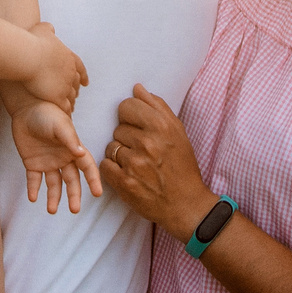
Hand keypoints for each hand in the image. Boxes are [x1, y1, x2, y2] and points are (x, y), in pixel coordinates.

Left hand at [10, 100, 102, 214]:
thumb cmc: (47, 114)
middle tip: (74, 210)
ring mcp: (48, 162)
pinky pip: (34, 179)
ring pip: (53, 184)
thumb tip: (81, 153)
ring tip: (51, 210)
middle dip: (74, 195)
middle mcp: (63, 159)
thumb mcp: (60, 126)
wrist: (26, 108)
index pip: (87, 167)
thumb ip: (70, 140)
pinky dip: (33, 189)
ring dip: (53, 197)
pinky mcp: (32, 163)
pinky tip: (33, 198)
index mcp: (73, 150)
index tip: (97, 193)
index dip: (93, 180)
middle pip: (71, 181)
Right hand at [21, 22, 87, 111]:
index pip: (79, 68)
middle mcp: (70, 72)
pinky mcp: (58, 97)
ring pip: (72, 96)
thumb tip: (50, 28)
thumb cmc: (34, 42)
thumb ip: (48, 29)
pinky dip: (66, 110)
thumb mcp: (42, 30)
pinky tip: (65, 115)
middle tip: (76, 94)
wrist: (30, 57)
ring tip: (70, 106)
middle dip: (76, 88)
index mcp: (69, 58)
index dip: (82, 74)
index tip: (85, 81)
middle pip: (76, 83)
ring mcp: (65, 86)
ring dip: (71, 101)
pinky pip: (65, 106)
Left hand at [98, 83, 213, 233]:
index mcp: (161, 126)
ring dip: (120, 155)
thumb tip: (137, 88)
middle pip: (118, 127)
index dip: (130, 117)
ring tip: (137, 164)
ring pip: (111, 146)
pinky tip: (128, 175)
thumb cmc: (182, 166)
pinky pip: (106, 165)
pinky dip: (113, 170)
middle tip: (142, 151)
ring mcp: (134, 163)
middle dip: (127, 138)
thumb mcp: (177, 132)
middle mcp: (147, 142)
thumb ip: (157, 106)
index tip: (138, 128)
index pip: (127, 106)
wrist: (186, 204)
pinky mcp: (124, 182)